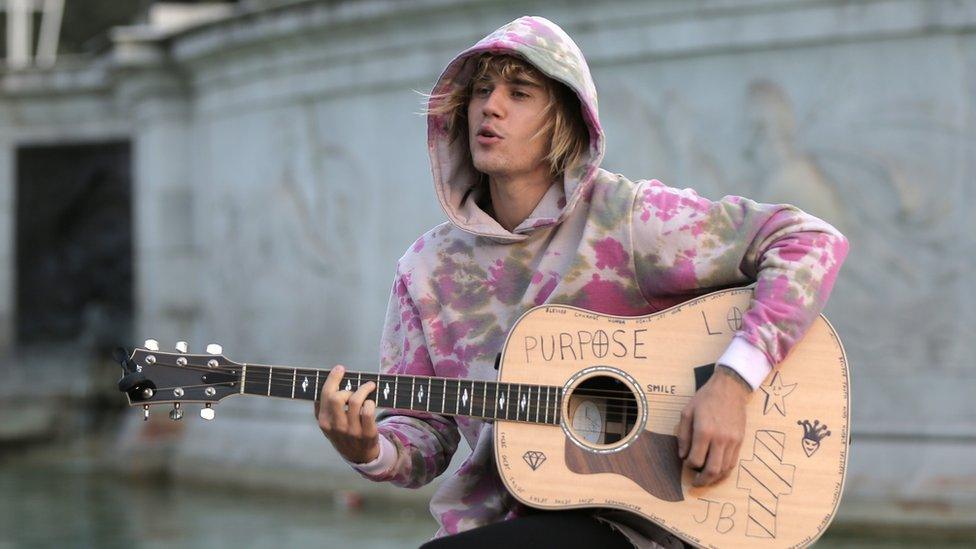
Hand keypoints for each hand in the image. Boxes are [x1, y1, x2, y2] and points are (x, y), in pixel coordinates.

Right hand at [314, 365, 380, 463]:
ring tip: (369, 387)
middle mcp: (336, 427)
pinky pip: (368, 411)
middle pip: (337, 397)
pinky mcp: (367, 434)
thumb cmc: (343, 435)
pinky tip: (371, 402)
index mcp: (324, 421)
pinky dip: (370, 402)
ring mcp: (351, 431)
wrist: (359, 456)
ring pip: (355, 402)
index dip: (333, 379)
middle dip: (347, 387)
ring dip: (364, 389)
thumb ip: (323, 408)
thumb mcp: (328, 425)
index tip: (340, 369)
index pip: (325, 395)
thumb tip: (324, 384)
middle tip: (355, 387)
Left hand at [677, 366, 751, 486]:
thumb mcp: (687, 413)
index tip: (686, 463)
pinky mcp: (740, 441)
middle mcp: (720, 439)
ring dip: (714, 479)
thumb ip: (683, 436)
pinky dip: (725, 471)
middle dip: (702, 480)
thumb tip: (682, 456)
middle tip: (696, 483)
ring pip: (724, 469)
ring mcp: (733, 441)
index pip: (696, 459)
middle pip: (712, 470)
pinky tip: (718, 472)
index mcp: (704, 431)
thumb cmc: (705, 399)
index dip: (689, 465)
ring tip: (706, 480)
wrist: (730, 389)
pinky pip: (733, 462)